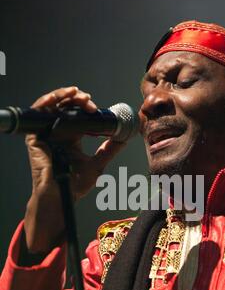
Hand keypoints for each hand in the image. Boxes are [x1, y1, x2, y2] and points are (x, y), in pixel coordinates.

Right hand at [24, 86, 124, 253]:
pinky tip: (56, 98)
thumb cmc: (76, 184)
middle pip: (66, 107)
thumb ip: (110, 149)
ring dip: (63, 95)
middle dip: (77, 99)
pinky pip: (37, 114)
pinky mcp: (35, 136)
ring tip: (76, 94)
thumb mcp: (98, 163)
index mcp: (72, 137)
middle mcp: (59, 133)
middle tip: (89, 101)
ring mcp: (46, 133)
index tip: (96, 106)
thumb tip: (124, 138)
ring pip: (52, 106)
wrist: (62, 195)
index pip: (78, 114)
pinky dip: (45, 102)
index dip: (85, 106)